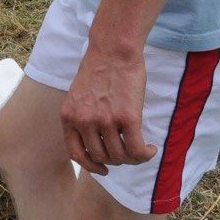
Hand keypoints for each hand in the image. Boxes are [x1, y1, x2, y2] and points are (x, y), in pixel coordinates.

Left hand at [60, 43, 156, 175]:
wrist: (113, 49)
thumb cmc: (99, 69)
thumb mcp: (78, 96)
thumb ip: (81, 117)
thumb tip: (97, 143)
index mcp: (68, 117)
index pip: (76, 154)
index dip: (91, 166)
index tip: (103, 169)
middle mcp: (83, 121)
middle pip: (101, 157)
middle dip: (116, 160)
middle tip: (128, 152)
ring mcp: (104, 120)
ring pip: (119, 156)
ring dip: (132, 158)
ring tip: (141, 149)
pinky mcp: (127, 117)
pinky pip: (136, 148)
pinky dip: (145, 154)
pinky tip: (150, 148)